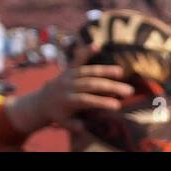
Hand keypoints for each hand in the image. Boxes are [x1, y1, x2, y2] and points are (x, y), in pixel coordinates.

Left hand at [7, 64, 133, 133]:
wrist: (41, 102)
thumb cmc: (59, 115)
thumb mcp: (67, 124)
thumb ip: (78, 125)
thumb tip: (90, 123)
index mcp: (67, 101)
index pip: (86, 100)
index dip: (101, 102)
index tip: (118, 105)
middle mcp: (67, 86)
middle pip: (90, 85)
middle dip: (110, 87)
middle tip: (129, 91)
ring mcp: (68, 76)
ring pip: (87, 71)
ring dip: (104, 70)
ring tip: (121, 72)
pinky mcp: (68, 69)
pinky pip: (77, 59)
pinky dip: (85, 52)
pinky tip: (96, 46)